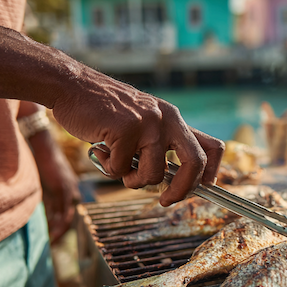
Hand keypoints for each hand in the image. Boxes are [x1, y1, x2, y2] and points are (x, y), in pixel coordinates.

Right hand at [0, 27, 223, 204]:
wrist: (73, 86)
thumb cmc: (106, 111)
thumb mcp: (144, 121)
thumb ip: (160, 144)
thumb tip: (175, 180)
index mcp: (175, 119)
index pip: (212, 146)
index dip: (212, 172)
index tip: (204, 189)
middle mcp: (168, 119)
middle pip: (195, 162)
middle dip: (183, 189)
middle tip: (166, 200)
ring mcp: (148, 124)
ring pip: (153, 173)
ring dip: (133, 180)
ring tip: (117, 165)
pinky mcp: (125, 129)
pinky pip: (121, 168)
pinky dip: (108, 168)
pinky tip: (100, 149)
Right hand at [18, 101, 80, 242]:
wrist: (42, 145)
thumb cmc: (41, 160)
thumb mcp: (46, 180)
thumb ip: (47, 193)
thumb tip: (44, 208)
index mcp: (70, 187)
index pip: (70, 210)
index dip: (63, 223)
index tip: (55, 234)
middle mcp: (72, 188)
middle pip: (70, 214)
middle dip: (62, 228)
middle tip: (53, 240)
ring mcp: (69, 187)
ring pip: (68, 213)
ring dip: (60, 227)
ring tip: (51, 238)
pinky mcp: (62, 186)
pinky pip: (63, 207)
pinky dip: (58, 220)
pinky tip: (52, 229)